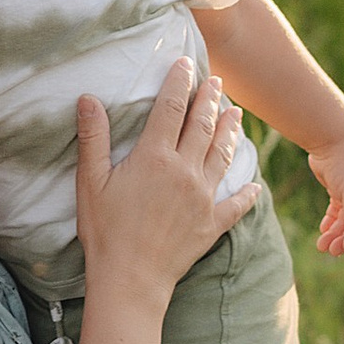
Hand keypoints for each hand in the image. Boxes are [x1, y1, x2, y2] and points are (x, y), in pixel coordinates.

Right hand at [76, 62, 240, 304]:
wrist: (131, 279)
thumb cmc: (104, 231)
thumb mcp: (90, 182)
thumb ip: (93, 138)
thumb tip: (88, 99)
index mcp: (155, 157)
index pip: (171, 107)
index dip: (179, 82)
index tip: (186, 63)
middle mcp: (184, 171)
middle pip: (202, 125)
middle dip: (211, 100)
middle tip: (218, 81)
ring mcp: (202, 197)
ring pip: (223, 155)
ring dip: (231, 132)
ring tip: (237, 113)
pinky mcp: (212, 224)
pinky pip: (236, 204)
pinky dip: (247, 193)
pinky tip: (254, 185)